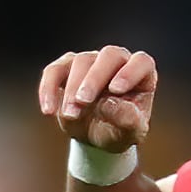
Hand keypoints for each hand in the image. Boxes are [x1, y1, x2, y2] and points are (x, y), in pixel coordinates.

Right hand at [35, 46, 159, 158]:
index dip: (130, 72)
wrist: (97, 136)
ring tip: (71, 115)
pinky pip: (54, 71)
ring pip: (81, 61)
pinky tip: (49, 110)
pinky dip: (49, 89)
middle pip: (109, 55)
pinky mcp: (66, 67)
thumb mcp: (130, 133)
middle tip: (83, 102)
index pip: (142, 62)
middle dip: (94, 78)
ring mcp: (91, 61)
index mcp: (141, 75)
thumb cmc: (119, 131)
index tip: (116, 90)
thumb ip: (128, 120)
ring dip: (72, 89)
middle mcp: (118, 62)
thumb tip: (110, 104)